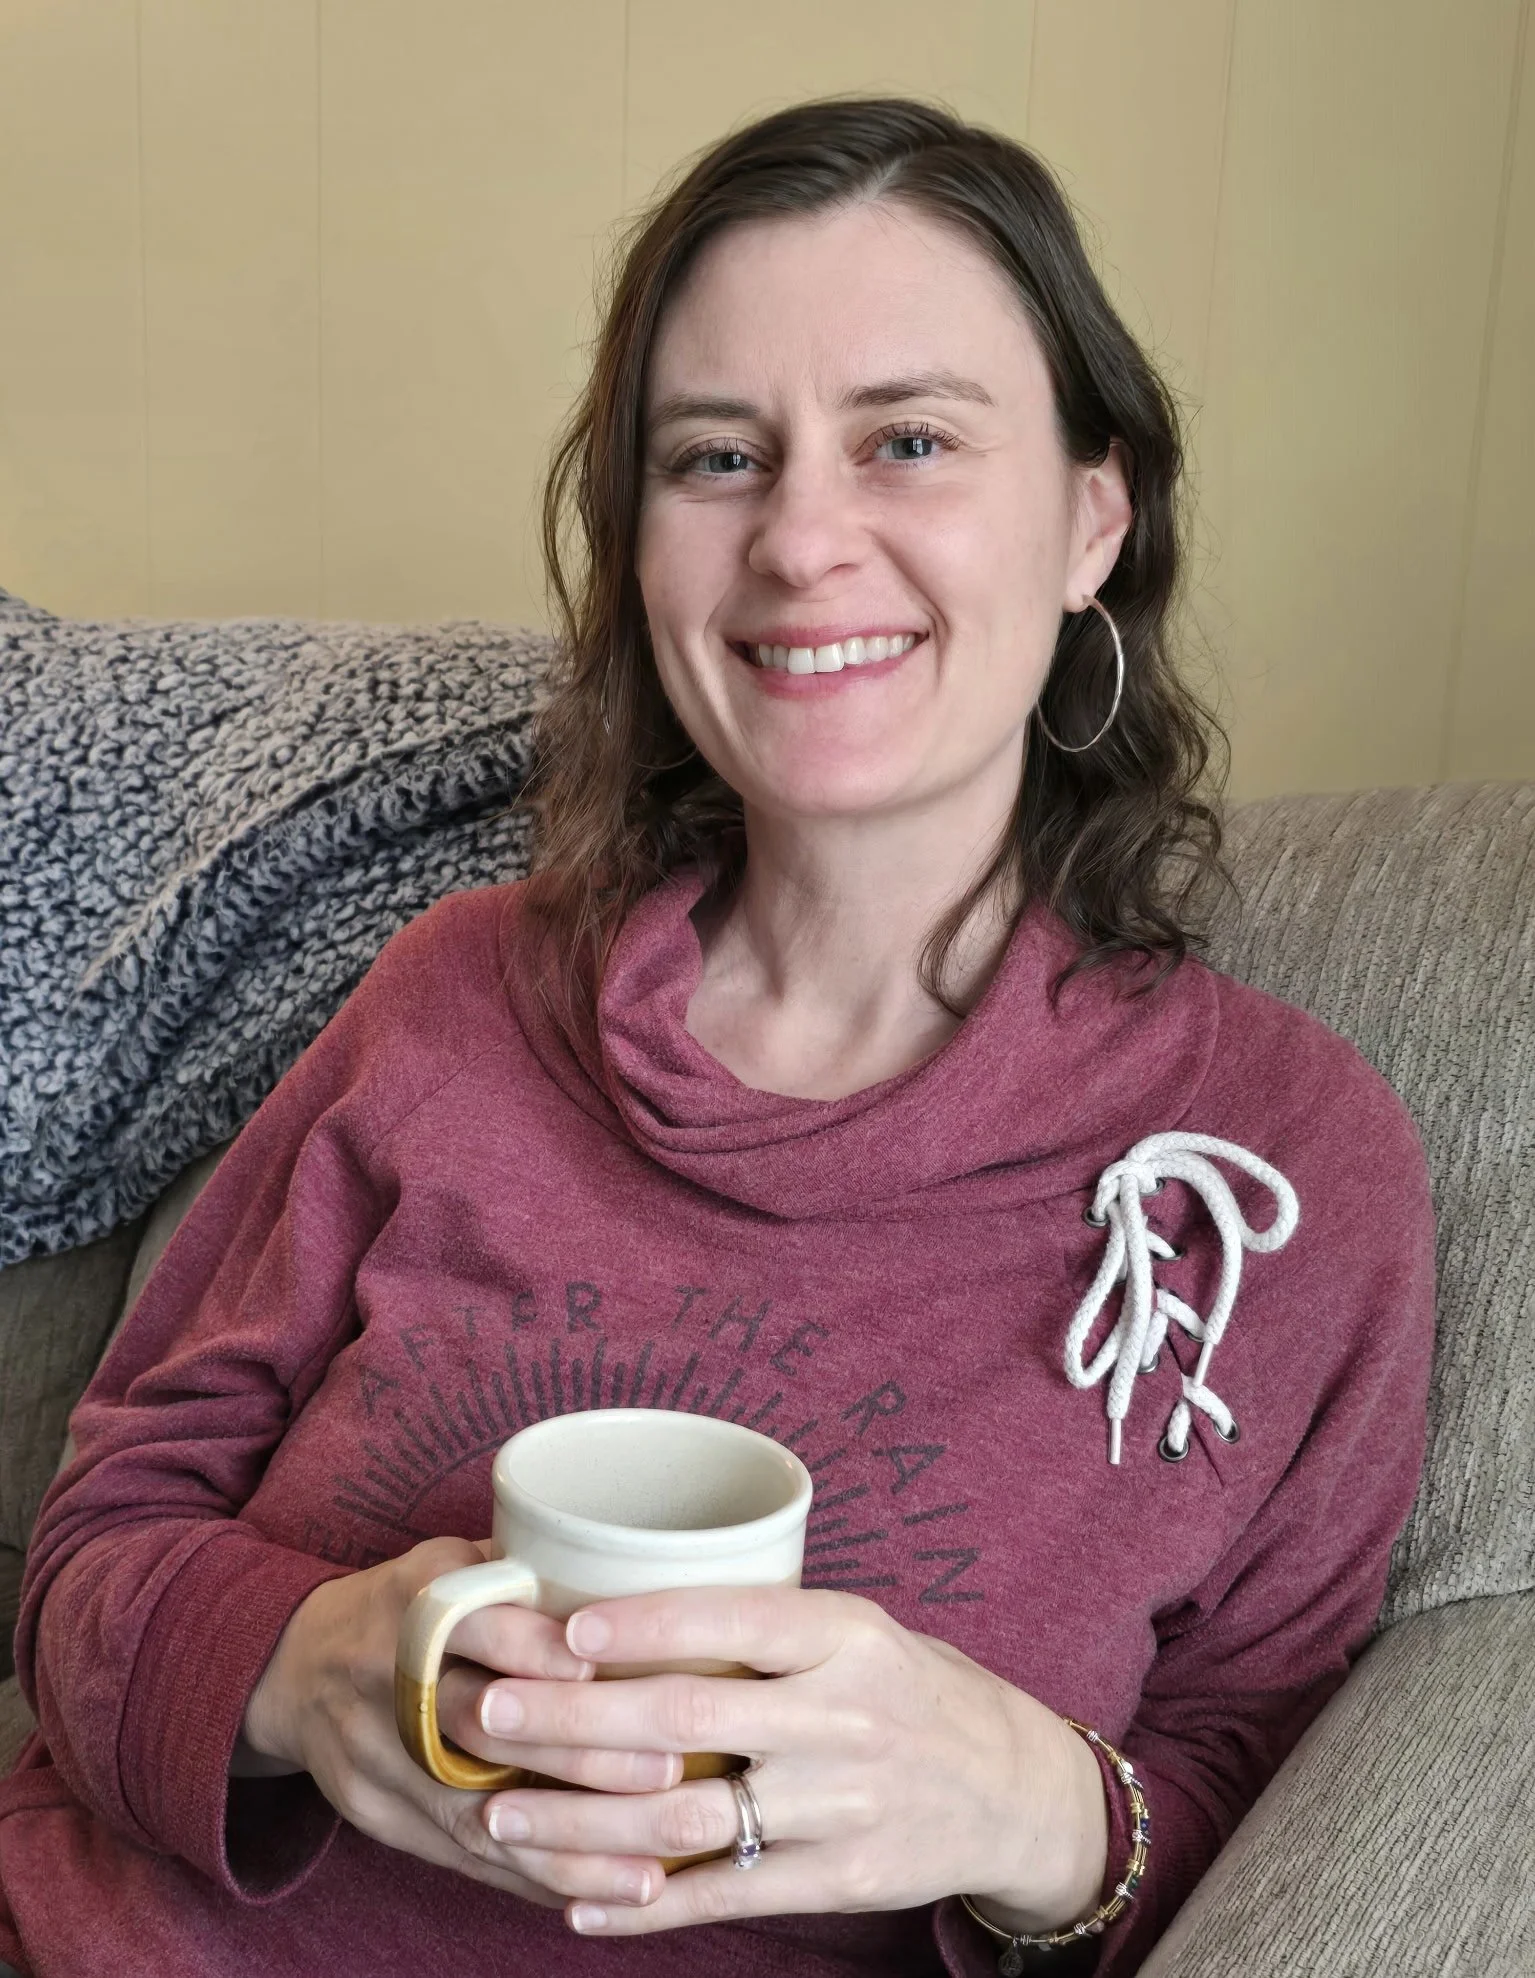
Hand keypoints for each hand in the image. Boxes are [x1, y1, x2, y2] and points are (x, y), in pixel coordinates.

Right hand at [240, 1537, 685, 1908]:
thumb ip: (524, 1567)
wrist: (293, 1669)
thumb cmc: (403, 1604)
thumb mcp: (449, 1562)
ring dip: (567, 1845)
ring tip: (649, 1868)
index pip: (471, 1627)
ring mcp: (376, 1762)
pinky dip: (532, 1880)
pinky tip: (598, 1895)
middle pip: (477, 1729)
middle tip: (665, 1771)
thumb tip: (631, 1564)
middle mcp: (386, 1684)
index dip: (534, 1650)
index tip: (607, 1670)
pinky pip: (463, 1861)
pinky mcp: (379, 1819)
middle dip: (575, 1757)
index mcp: (407, 1606)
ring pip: (475, 1813)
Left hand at [468, 1584, 1108, 1936]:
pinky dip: (647, 1905)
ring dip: (583, 1822)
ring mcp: (841, 1805)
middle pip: (688, 1719)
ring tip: (501, 1815)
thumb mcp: (856, 1629)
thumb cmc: (906, 1687)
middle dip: (575, 1718)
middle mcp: (843, 1716)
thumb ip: (763, 1626)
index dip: (647, 1623)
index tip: (564, 1628)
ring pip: (690, 1815)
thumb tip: (621, 1607)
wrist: (1010, 1787)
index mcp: (846, 1636)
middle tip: (489, 1713)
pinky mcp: (841, 1880)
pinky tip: (579, 1905)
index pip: (734, 1620)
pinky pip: (727, 1894)